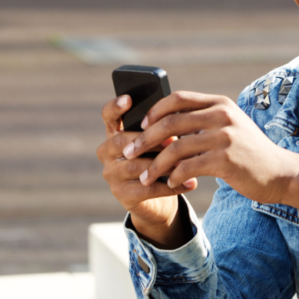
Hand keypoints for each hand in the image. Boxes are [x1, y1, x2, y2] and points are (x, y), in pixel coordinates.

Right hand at [97, 95, 192, 247]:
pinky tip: (190, 183)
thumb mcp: (162, 142)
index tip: (129, 99)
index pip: (108, 116)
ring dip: (164, 163)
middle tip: (174, 141)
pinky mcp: (122, 194)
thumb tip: (176, 119)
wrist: (159, 199)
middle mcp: (107, 152)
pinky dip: (171, 186)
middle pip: (122, 140)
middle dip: (150, 139)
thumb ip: (162, 129)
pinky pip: (147, 188)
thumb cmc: (161, 160)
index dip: (115, 107)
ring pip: (135, 165)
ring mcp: (111, 174)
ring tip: (187, 163)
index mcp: (116, 133)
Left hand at [121, 91, 298, 212]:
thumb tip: (165, 124)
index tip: (141, 125)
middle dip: (145, 139)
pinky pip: (187, 168)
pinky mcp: (225, 161)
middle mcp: (222, 116)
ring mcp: (224, 138)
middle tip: (129, 152)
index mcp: (220, 104)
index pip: (179, 98)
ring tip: (146, 177)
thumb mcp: (230, 126)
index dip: (155, 110)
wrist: (279, 172)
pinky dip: (173, 177)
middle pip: (171, 122)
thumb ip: (204, 120)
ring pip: (175, 148)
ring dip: (155, 165)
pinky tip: (170, 184)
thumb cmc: (249, 152)